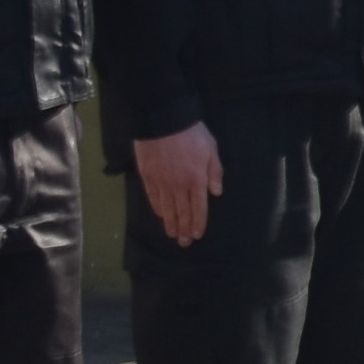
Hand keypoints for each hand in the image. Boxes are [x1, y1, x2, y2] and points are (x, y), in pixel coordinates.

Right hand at [131, 118, 222, 249]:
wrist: (163, 120)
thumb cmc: (191, 133)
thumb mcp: (211, 148)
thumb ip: (215, 171)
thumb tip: (216, 193)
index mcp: (196, 180)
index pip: (198, 207)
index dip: (198, 222)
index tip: (197, 235)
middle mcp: (178, 186)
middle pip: (182, 212)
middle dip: (184, 229)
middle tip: (184, 243)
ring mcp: (161, 182)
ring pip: (166, 208)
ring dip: (170, 223)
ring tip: (172, 235)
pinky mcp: (147, 176)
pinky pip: (152, 197)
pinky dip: (157, 208)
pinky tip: (159, 215)